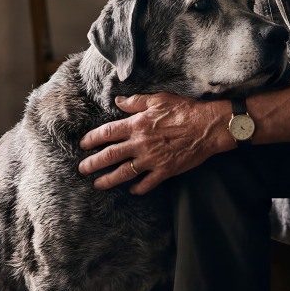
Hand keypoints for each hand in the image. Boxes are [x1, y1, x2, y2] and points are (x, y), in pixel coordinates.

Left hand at [78, 93, 231, 193]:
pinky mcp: (165, 170)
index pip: (107, 133)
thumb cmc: (184, 110)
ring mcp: (152, 159)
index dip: (92, 139)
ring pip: (124, 173)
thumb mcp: (158, 99)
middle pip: (110, 155)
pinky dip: (139, 188)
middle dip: (93, 163)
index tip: (83, 144)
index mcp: (137, 125)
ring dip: (109, 180)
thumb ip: (135, 102)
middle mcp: (140, 144)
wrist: (207, 127)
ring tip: (98, 184)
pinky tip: (132, 190)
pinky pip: (147, 183)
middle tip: (82, 169)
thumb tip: (118, 101)